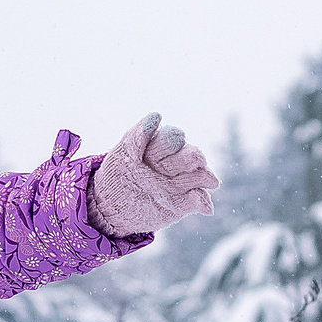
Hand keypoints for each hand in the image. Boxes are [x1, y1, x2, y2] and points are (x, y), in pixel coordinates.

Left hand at [89, 113, 218, 236]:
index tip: (157, 152)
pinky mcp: (185, 203)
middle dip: (188, 159)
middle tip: (179, 166)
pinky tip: (206, 207)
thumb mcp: (123, 152)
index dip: (168, 144)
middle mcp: (175, 163)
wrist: (112, 206)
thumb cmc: (117, 174)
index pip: (174, 138)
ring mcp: (182, 183)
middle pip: (190, 155)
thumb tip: (157, 115)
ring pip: (200, 176)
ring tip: (210, 181)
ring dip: (203, 178)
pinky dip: (203, 202)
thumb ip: (139, 134)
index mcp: (162, 147)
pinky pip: (199, 201)